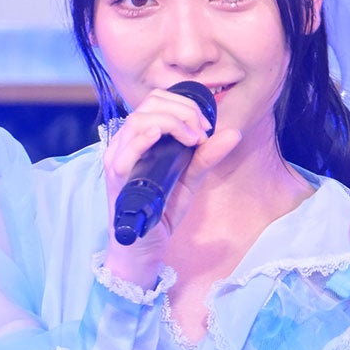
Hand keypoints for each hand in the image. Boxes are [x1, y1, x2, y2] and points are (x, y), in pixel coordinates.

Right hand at [102, 89, 241, 287]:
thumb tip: (233, 133)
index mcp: (140, 138)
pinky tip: (160, 134)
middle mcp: (125, 143)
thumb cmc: (160, 212)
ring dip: (171, 121)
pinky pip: (125, 150)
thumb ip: (207, 156)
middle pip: (149, 104)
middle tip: (202, 131)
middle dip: (182, 110)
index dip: (184, 104)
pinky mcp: (116, 178)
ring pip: (138, 120)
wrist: (144, 248)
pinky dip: (143, 137)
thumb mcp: (190, 180)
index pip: (157, 101)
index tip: (205, 125)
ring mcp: (118, 159)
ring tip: (192, 138)